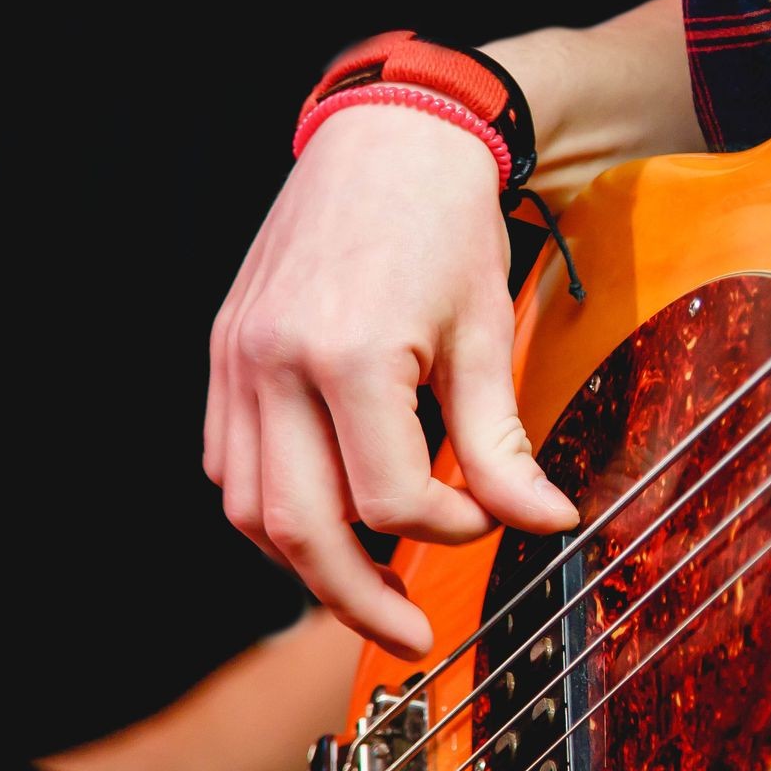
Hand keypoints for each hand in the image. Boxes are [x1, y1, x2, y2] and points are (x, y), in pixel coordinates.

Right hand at [205, 103, 578, 656]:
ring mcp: (236, 360)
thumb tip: (546, 523)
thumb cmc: (445, 226)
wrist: (388, 135)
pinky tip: (323, 521)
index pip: (390, 500)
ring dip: (306, 564)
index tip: (489, 519)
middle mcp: (274, 364)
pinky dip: (270, 509)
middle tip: (410, 635)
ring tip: (369, 586)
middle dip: (359, 598)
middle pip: (300, 529)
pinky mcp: (224, 354)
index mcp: (349, 356)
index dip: (450, 528)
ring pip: (250, 508)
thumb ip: (504, 442)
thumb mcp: (487, 334)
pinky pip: (229, 463)